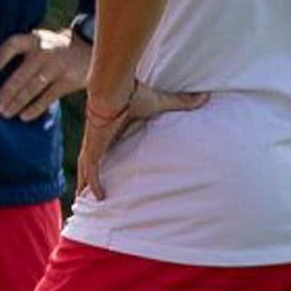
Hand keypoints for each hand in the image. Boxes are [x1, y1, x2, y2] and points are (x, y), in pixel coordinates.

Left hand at [0, 27, 88, 123]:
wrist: (89, 49)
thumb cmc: (51, 49)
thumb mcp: (38, 42)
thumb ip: (21, 52)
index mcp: (33, 40)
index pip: (12, 45)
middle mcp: (44, 52)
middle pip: (21, 74)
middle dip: (7, 92)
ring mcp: (57, 67)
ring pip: (33, 88)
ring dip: (17, 102)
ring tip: (4, 113)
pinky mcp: (68, 81)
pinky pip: (48, 97)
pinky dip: (35, 108)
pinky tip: (24, 117)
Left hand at [71, 78, 205, 200]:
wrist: (113, 89)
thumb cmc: (132, 93)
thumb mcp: (160, 102)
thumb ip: (181, 102)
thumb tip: (205, 96)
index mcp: (109, 130)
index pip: (103, 148)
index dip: (102, 158)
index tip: (106, 169)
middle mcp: (99, 140)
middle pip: (89, 163)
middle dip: (86, 176)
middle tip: (86, 192)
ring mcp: (94, 146)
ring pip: (86, 171)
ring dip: (85, 184)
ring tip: (86, 201)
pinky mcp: (93, 150)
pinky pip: (92, 173)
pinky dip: (94, 185)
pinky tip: (99, 198)